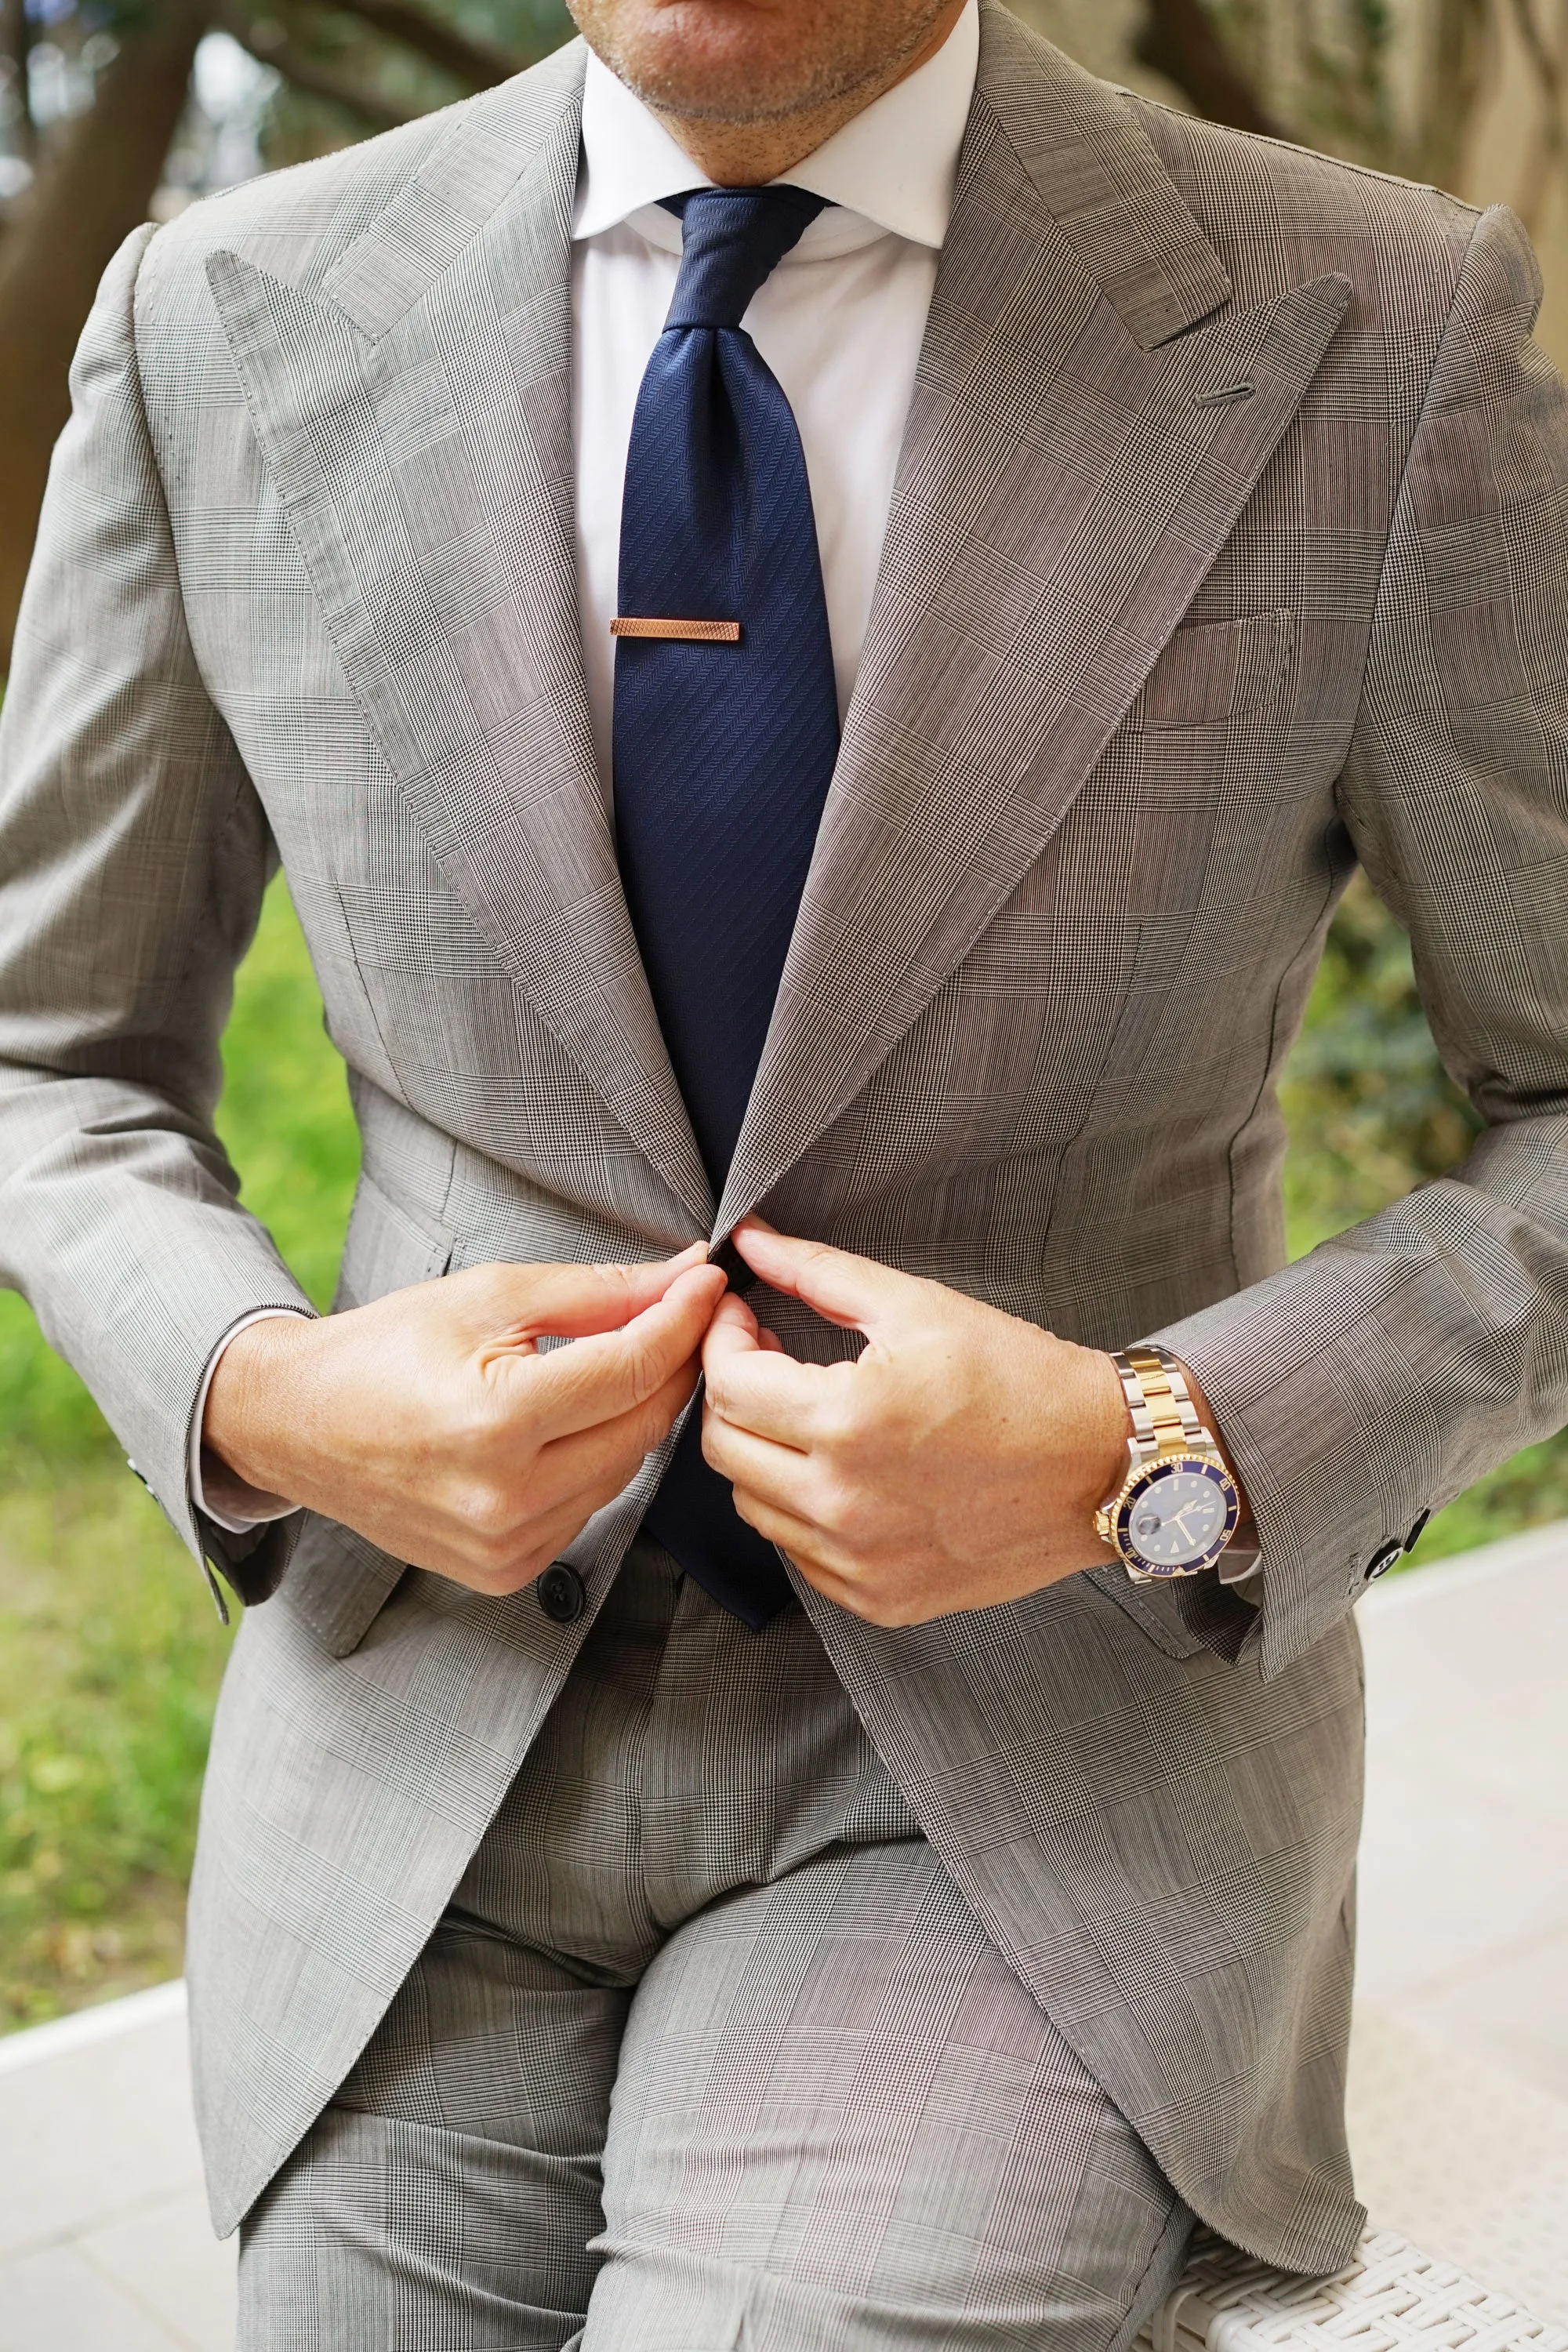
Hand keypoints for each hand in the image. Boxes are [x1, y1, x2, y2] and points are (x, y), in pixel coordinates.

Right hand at [204, 1246, 727, 1595]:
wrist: (297, 1424)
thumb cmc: (383, 1352)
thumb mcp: (490, 1298)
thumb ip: (596, 1293)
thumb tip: (679, 1278)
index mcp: (495, 1421)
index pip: (632, 1368)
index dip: (682, 1319)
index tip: (705, 1283)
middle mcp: (503, 1498)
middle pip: (642, 1425)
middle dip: (672, 1365)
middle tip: (681, 1316)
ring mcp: (505, 1545)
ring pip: (623, 1470)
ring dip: (635, 1415)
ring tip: (618, 1364)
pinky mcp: (504, 1571)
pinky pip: (588, 1509)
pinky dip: (595, 1462)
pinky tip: (570, 1425)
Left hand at [700, 1221, 1129, 1626]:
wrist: (1102, 1463)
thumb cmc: (1022, 1381)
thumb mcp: (918, 1307)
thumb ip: (818, 1272)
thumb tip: (750, 1244)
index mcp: (848, 1421)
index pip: (727, 1384)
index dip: (723, 1340)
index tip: (743, 1320)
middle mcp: (844, 1502)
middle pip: (724, 1448)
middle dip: (731, 1393)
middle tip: (766, 1360)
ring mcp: (860, 1560)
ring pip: (752, 1504)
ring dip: (762, 1453)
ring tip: (805, 1414)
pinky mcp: (880, 1597)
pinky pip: (799, 1553)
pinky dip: (801, 1510)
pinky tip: (839, 1472)